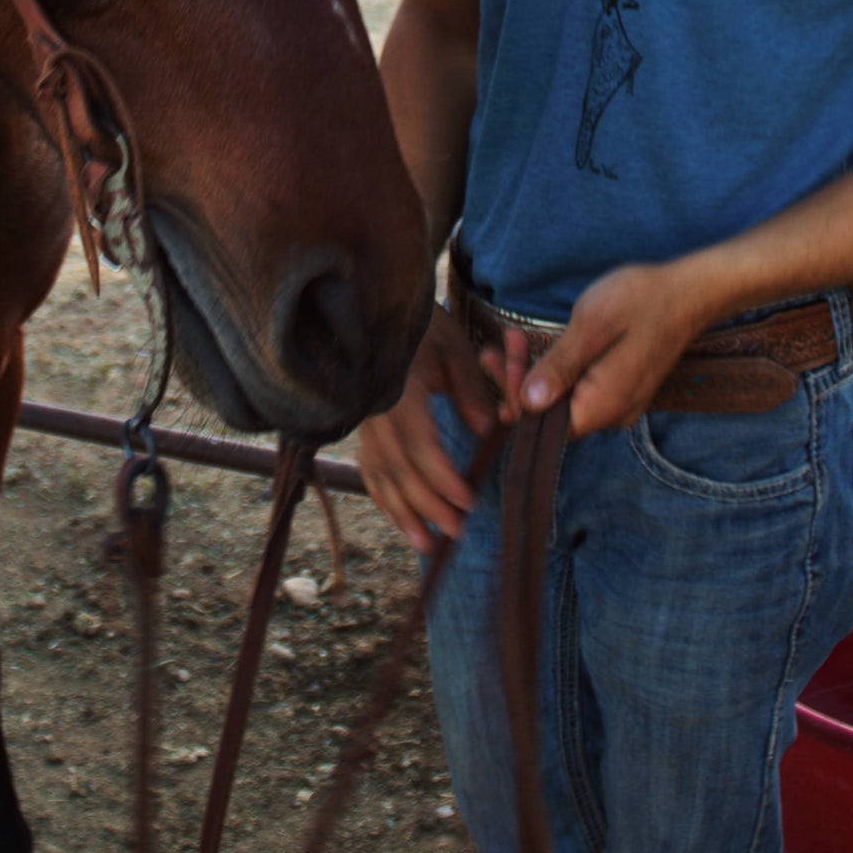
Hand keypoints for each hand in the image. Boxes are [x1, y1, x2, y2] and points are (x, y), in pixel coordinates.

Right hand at [359, 304, 524, 552]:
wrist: (374, 307)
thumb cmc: (422, 325)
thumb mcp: (453, 348)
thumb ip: (470, 390)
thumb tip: (488, 430)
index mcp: (399, 392)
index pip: (419, 447)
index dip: (442, 479)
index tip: (467, 501)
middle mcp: (376, 413)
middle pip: (400, 471)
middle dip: (428, 506)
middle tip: (456, 532)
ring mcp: (366, 422)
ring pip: (381, 476)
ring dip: (403, 513)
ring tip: (425, 545)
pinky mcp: (364, 426)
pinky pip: (369, 469)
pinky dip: (384, 498)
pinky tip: (399, 520)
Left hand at [507, 261, 708, 438]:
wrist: (689, 291)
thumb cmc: (642, 300)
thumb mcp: (593, 324)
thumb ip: (560, 366)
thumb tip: (528, 402)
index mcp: (604, 404)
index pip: (545, 424)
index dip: (515, 397)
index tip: (494, 360)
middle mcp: (613, 414)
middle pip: (552, 415)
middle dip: (519, 380)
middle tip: (500, 344)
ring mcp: (619, 403)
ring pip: (564, 401)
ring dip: (535, 373)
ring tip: (512, 340)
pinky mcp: (620, 388)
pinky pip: (580, 391)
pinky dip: (557, 372)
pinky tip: (540, 348)